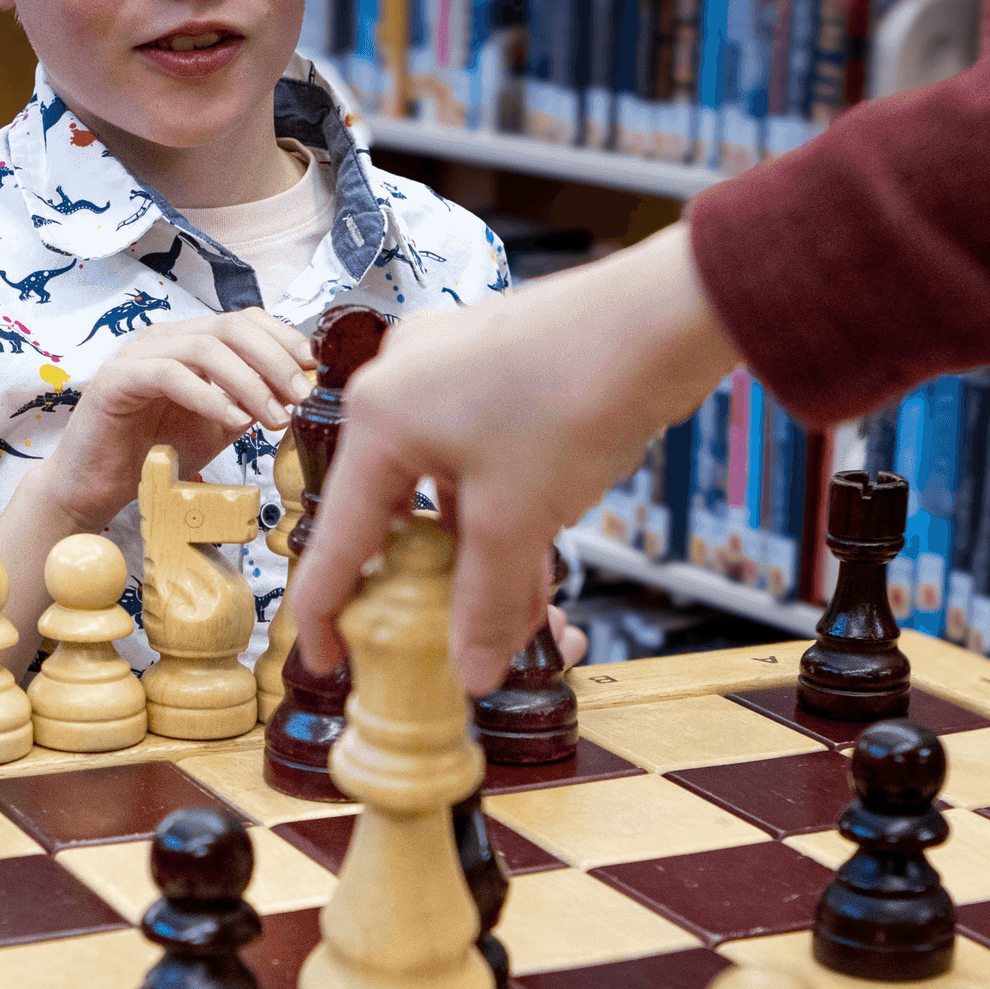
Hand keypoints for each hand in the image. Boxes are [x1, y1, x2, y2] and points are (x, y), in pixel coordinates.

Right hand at [21, 308, 313, 540]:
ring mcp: (137, 354)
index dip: (284, 338)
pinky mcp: (116, 379)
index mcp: (190, 342)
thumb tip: (301, 390)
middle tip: (302, 395)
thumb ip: (253, 403)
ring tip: (274, 417)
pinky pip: (169, 374)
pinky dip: (207, 395)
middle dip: (275, 359)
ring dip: (249, 381)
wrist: (97, 487)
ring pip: (204, 347)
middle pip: (230, 326)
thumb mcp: (219, 426)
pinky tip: (233, 420)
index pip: (245, 321)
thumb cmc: (155, 455)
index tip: (315, 369)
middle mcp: (164, 338)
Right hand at [292, 223, 739, 691]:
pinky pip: (479, 460)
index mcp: (378, 417)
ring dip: (473, 556)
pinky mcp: (496, 370)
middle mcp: (401, 385)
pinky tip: (533, 562)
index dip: (325, 610)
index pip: (336, 536)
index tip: (325, 659)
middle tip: (423, 639)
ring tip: (505, 614)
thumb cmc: (577, 395)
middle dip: (420, 584)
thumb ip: (484, 603)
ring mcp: (448, 371)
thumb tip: (470, 672)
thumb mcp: (518, 520)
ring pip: (444, 489)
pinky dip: (500, 515)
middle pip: (391, 511)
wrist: (665, 317)